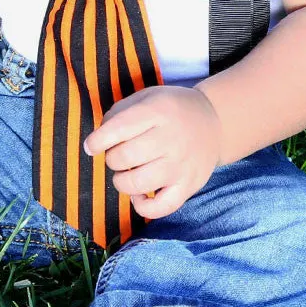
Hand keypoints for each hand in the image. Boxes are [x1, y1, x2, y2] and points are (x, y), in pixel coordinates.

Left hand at [82, 86, 222, 219]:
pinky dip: (142, 206)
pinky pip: (160, 208)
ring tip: (127, 172)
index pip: (118, 129)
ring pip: (137, 183)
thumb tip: (97, 142)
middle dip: (112, 158)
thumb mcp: (146, 98)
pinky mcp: (189, 186)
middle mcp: (171, 138)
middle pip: (124, 157)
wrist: (213, 122)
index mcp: (158, 111)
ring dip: (122, 181)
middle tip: (119, 155)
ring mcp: (181, 165)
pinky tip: (140, 195)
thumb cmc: (170, 110)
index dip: (97, 140)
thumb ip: (118, 114)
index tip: (91, 145)